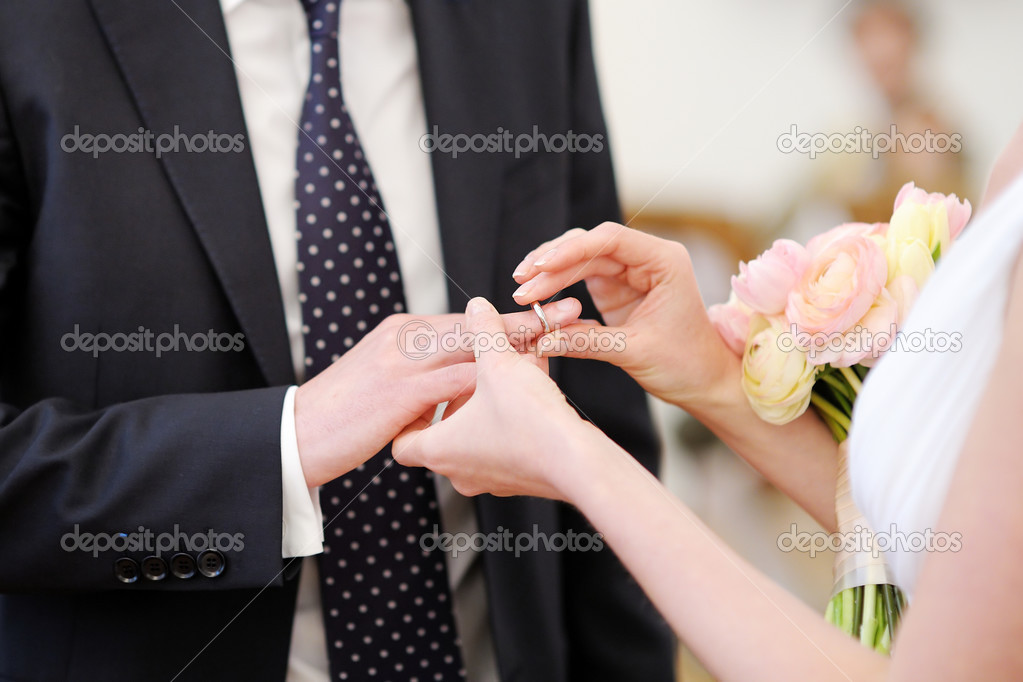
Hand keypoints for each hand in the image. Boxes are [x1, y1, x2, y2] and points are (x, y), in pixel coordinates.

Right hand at [294, 299, 581, 487]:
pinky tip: (524, 379)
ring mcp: (401, 360)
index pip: (465, 322)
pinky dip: (494, 377)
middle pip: (477, 324)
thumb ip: (421, 375)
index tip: (547, 316)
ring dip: (520, 342)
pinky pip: (457, 379)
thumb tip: (460, 382)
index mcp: (401, 331)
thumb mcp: (384, 385)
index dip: (507, 321)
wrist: (295, 437)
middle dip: (525, 319)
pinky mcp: (400, 390)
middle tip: (570, 311)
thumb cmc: (342, 417)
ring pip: (473, 344)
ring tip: (561, 337)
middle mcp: (403, 336)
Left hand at [392, 297, 602, 500]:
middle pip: (441, 436)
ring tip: (509, 378)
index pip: (401, 442)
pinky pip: (502, 446)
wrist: (579, 464)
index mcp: (439, 450)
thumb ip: (484, 331)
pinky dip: (509, 419)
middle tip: (475, 376)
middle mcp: (459, 471)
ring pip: (475, 438)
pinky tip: (530, 393)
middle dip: (458, 401)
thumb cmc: (531, 422)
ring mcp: (489, 480)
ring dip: (486, 407)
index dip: (410, 415)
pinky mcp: (517, 480)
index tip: (428, 394)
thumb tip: (476, 307)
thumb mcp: (500, 364)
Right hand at [509, 222, 736, 408]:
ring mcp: (628, 273)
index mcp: (663, 261)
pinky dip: (557, 286)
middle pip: (589, 246)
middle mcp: (646, 260)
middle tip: (522, 287)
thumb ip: (588, 342)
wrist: (705, 382)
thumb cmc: (686, 364)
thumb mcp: (635, 352)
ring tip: (522, 292)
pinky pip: (579, 278)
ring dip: (550, 273)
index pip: (610, 240)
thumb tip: (541, 341)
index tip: (539, 267)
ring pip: (580, 260)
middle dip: (552, 264)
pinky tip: (535, 297)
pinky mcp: (615, 290)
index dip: (570, 250)